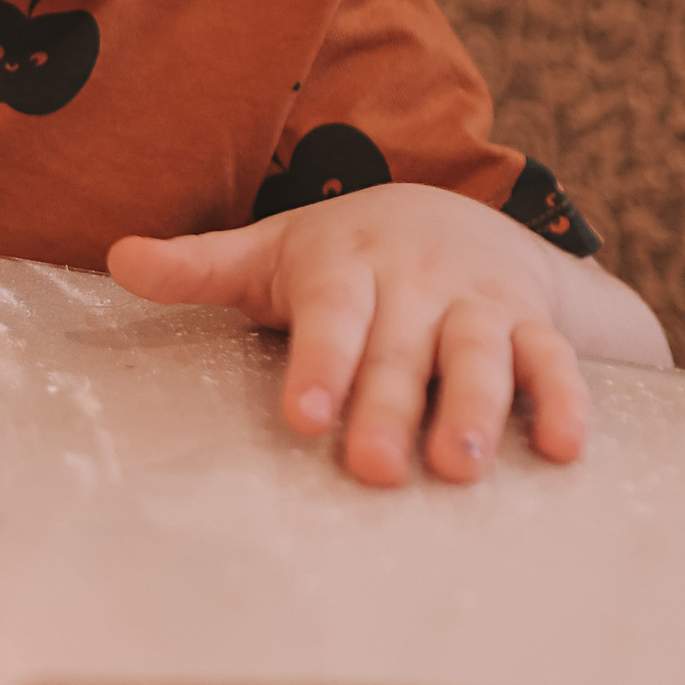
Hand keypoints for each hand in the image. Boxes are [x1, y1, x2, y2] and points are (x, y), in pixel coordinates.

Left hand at [107, 183, 655, 486]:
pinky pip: (551, 358)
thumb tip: (120, 259)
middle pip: (401, 347)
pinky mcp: (532, 322)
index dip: (320, 364)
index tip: (303, 416)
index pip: (330, 313)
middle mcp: (413, 279)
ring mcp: (475, 301)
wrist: (459, 215)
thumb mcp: (270, 251)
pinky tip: (562, 449)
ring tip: (460, 468)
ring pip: (480, 352)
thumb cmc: (343, 253)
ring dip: (474, 408)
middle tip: (373, 469)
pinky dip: (564, 400)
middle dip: (389, 406)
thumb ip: (200, 265)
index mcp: (342, 263)